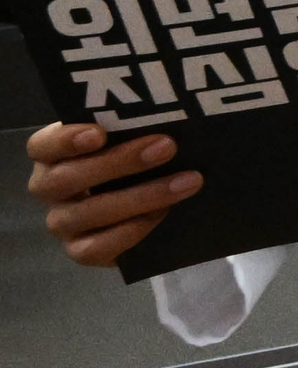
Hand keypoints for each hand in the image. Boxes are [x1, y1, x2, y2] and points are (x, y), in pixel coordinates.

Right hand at [25, 120, 196, 267]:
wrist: (148, 199)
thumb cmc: (134, 156)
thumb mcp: (130, 138)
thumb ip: (133, 128)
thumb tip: (168, 116)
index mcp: (52, 155)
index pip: (42, 146)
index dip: (65, 140)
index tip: (100, 133)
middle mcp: (49, 189)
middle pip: (66, 179)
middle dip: (119, 162)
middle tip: (167, 147)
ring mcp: (62, 222)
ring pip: (87, 213)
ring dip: (141, 196)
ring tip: (186, 182)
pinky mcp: (80, 250)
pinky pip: (98, 247)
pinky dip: (134, 230)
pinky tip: (164, 213)